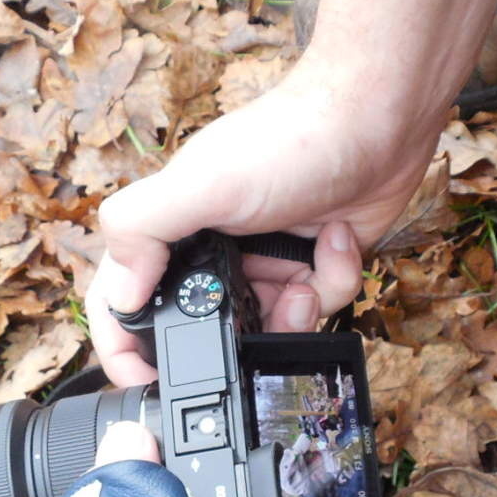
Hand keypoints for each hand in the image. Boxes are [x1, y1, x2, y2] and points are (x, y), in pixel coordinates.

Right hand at [86, 0, 496, 387]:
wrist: (377, 116)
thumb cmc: (289, 138)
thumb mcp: (203, 182)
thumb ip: (143, 228)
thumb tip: (119, 294)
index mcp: (174, 227)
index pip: (125, 296)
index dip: (125, 343)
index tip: (145, 380)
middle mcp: (215, 244)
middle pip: (208, 325)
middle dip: (243, 333)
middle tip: (266, 312)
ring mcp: (267, 254)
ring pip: (271, 324)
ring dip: (298, 307)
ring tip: (306, 276)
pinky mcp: (314, 259)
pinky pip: (319, 301)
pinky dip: (334, 277)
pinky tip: (336, 239)